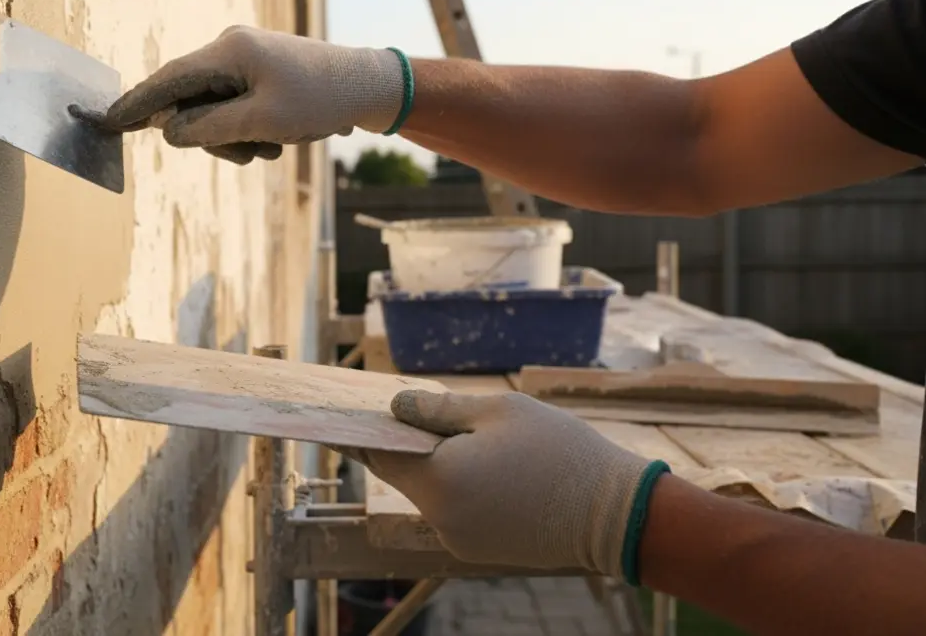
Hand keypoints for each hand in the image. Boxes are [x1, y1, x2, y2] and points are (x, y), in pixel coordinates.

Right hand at [95, 26, 405, 163]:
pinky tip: (282, 135)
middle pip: (189, 101)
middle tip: (252, 150)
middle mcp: (230, 49)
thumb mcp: (261, 123)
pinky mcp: (257, 72)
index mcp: (228, 51)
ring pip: (212, 111)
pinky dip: (250, 130)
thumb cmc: (320, 100)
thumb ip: (207, 129)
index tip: (105, 123)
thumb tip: (168, 132)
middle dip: (213, 136)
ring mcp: (244, 60)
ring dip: (237, 138)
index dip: (134, 104)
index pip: (167, 80)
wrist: (369, 86)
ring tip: (276, 143)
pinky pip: (233, 108)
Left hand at [353, 390, 668, 580]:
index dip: (362, 428)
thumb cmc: (559, 452)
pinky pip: (452, 510)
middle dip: (408, 441)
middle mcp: (439, 518)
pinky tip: (488, 467)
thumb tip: (395, 407)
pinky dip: (458, 486)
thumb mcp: (498, 411)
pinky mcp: (476, 550)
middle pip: (404, 472)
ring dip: (437, 464)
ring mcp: (457, 539)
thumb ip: (437, 409)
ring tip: (474, 436)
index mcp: (438, 480)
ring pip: (430, 491)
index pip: (379, 451)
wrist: (616, 514)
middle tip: (416, 409)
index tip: (342, 411)